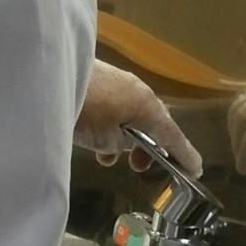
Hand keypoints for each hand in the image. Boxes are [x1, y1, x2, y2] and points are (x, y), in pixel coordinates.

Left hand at [75, 61, 203, 176]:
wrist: (49, 76)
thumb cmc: (85, 112)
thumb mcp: (108, 139)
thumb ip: (123, 144)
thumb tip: (126, 140)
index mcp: (148, 107)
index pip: (173, 135)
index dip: (185, 155)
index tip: (195, 170)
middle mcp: (138, 91)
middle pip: (154, 123)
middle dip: (152, 147)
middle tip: (141, 167)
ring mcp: (119, 83)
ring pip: (133, 116)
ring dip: (128, 139)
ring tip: (113, 159)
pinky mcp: (99, 80)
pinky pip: (116, 108)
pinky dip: (113, 127)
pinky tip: (95, 141)